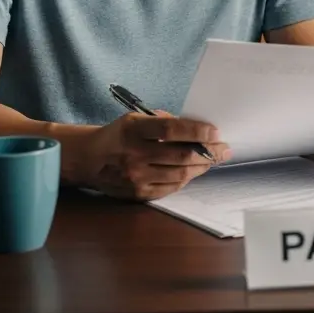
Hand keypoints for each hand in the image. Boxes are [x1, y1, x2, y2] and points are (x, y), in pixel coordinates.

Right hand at [73, 112, 229, 201]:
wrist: (89, 159)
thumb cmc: (118, 134)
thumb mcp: (135, 118)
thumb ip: (164, 121)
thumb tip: (197, 129)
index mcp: (133, 130)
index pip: (171, 130)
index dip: (197, 132)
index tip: (215, 132)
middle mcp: (134, 155)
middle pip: (180, 156)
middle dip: (208, 152)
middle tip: (224, 148)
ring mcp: (136, 178)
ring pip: (180, 174)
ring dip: (202, 167)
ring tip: (213, 159)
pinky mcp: (138, 194)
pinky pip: (171, 187)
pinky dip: (186, 178)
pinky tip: (194, 171)